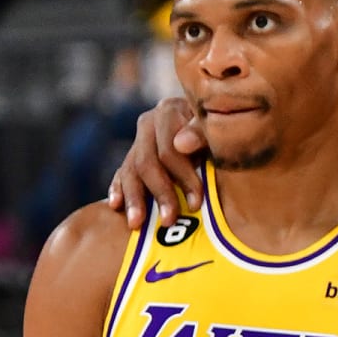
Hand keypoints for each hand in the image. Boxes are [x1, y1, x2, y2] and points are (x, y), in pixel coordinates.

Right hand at [106, 97, 204, 231]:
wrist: (214, 129)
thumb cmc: (221, 134)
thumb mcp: (216, 131)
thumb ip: (201, 133)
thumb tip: (181, 144)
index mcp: (170, 112)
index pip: (169, 150)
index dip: (183, 178)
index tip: (196, 204)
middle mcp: (149, 122)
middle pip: (146, 162)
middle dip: (159, 193)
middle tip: (169, 221)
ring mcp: (139, 139)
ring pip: (130, 170)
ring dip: (134, 198)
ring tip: (136, 224)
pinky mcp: (132, 155)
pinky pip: (121, 173)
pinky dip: (119, 189)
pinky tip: (115, 206)